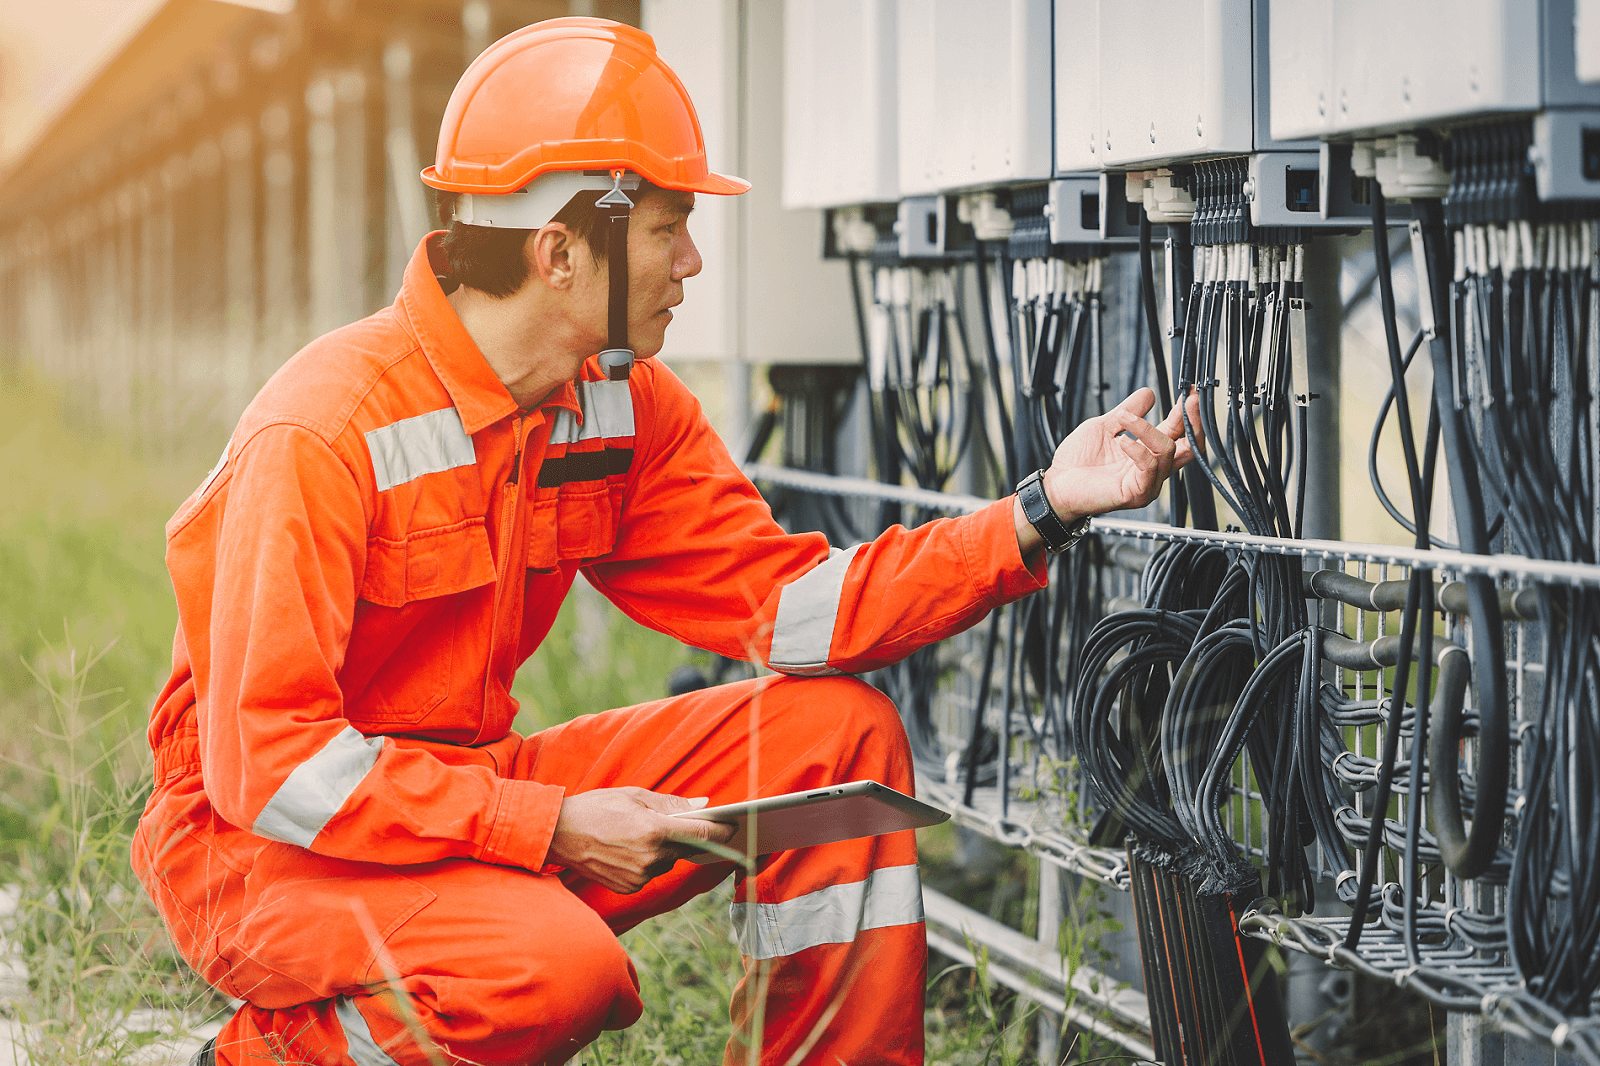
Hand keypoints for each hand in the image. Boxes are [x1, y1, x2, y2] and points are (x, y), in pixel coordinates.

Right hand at [546, 787, 735, 893]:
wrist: (558, 834)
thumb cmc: (597, 808)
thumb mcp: (635, 796)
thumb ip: (672, 804)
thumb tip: (703, 806)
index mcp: (655, 831)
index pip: (703, 834)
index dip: (723, 831)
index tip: (735, 826)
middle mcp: (651, 858)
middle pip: (687, 849)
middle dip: (689, 837)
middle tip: (688, 824)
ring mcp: (639, 876)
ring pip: (668, 862)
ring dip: (665, 849)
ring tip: (643, 832)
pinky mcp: (629, 888)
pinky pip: (650, 873)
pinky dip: (648, 861)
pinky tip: (630, 848)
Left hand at [1043, 387, 1204, 519]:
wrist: (1056, 484)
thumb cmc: (1077, 462)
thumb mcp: (1105, 427)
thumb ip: (1128, 411)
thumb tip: (1149, 393)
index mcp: (1147, 454)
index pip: (1178, 433)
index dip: (1188, 413)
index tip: (1191, 392)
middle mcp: (1152, 470)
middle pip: (1189, 447)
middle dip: (1192, 420)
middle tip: (1189, 399)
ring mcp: (1147, 484)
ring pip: (1166, 450)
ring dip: (1145, 428)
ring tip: (1123, 419)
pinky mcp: (1137, 494)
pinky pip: (1149, 467)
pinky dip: (1137, 449)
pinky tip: (1121, 441)